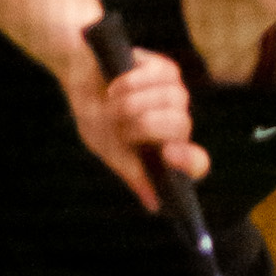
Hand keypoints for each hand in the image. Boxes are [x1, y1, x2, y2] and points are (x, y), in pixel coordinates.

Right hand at [63, 40, 208, 214]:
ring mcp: (174, 95)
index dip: (189, 162)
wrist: (79, 77)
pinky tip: (115, 86)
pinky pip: (160, 75)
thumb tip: (154, 204)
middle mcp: (175, 123)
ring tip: (112, 103)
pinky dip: (133, 82)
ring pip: (173, 98)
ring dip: (134, 103)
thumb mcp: (108, 148)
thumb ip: (132, 171)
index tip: (168, 155)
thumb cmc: (95, 117)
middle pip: (181, 125)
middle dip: (145, 125)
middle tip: (120, 125)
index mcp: (165, 150)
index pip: (196, 163)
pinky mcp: (165, 70)